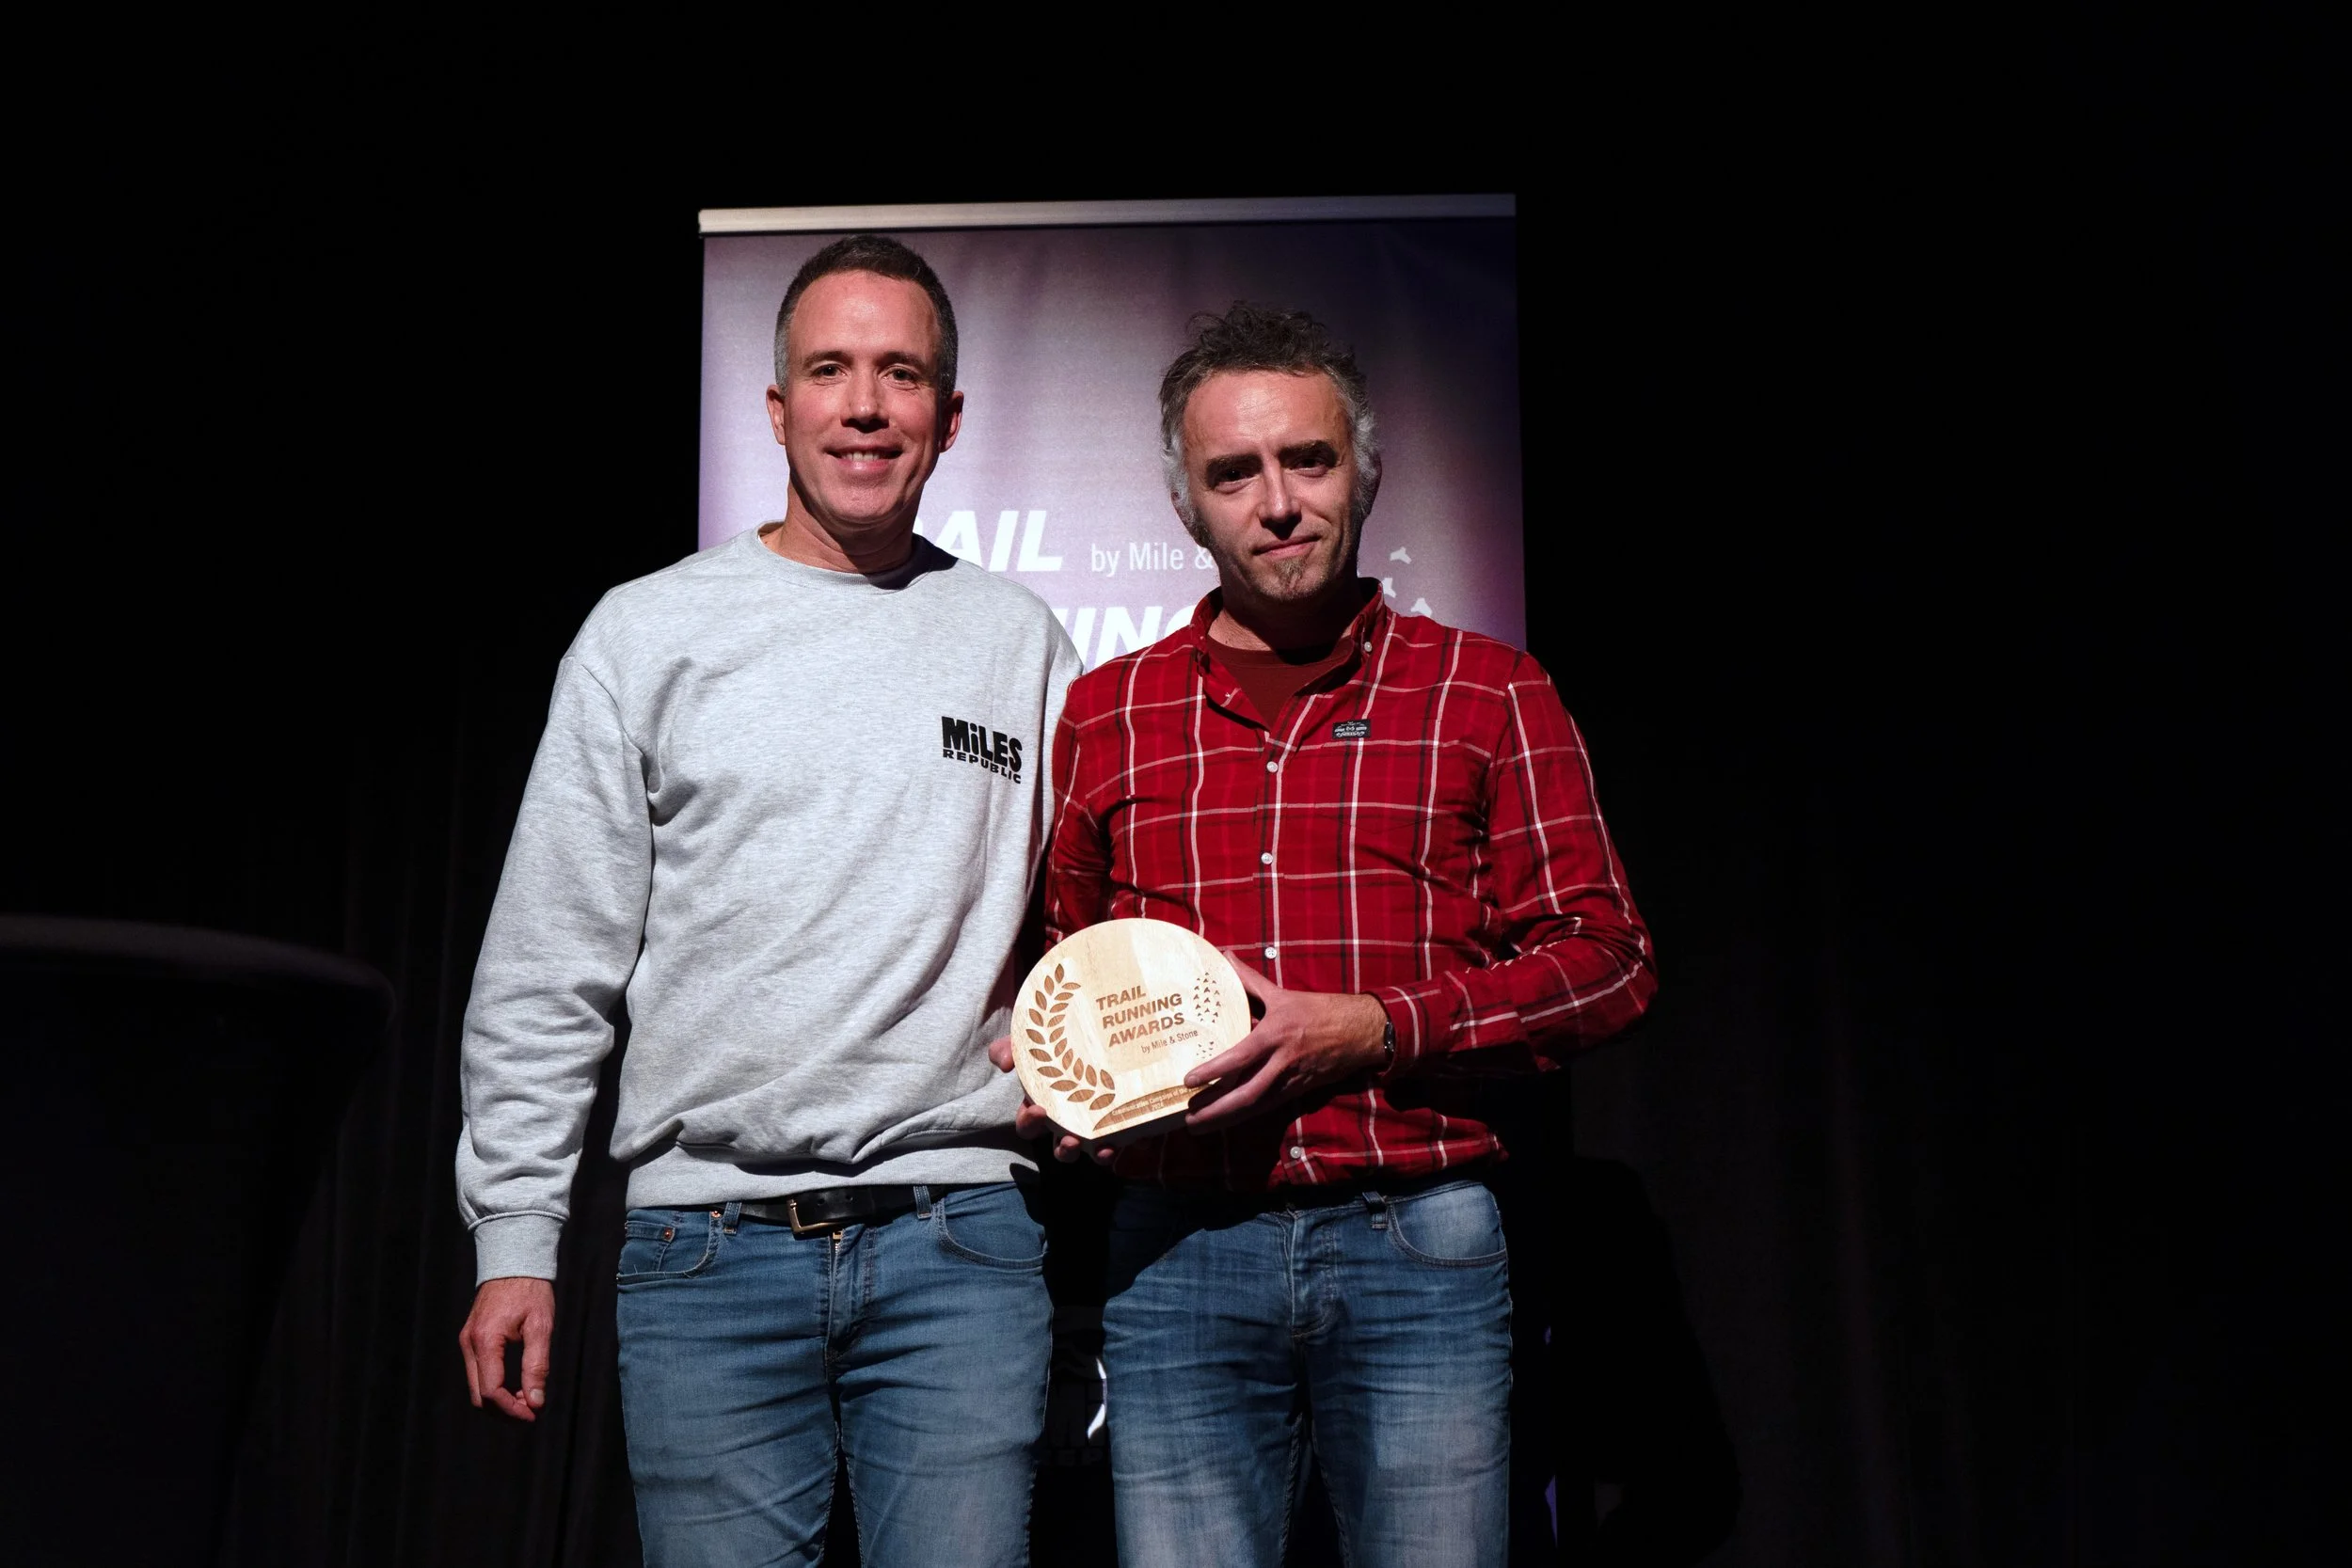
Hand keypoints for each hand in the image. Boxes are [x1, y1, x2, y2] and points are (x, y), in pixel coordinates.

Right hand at [461, 1276, 554, 1421]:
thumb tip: (536, 1402)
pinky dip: (494, 1387)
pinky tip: (515, 1387)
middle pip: (478, 1396)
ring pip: (475, 1388)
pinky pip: (477, 1374)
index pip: (491, 1392)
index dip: (511, 1409)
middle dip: (504, 1411)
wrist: (514, 1262)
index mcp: (485, 1342)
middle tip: (532, 1412)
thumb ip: (537, 1365)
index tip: (534, 1414)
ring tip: (526, 1401)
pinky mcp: (470, 1340)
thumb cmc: (531, 1291)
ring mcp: (466, 1343)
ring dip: (499, 1401)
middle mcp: (469, 1345)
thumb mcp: (541, 1326)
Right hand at [987, 1034, 1115, 1165]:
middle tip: (1071, 1141)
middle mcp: (1069, 1120)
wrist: (1099, 1028)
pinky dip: (1127, 1144)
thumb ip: (1009, 1047)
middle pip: (1061, 1148)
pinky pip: (1123, 1140)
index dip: (1030, 1122)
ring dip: (1098, 1156)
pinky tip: (1136, 1140)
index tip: (1038, 1110)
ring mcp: (1095, 1124)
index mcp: (1045, 1104)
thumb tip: (1004, 1064)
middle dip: (1064, 1150)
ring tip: (1103, 1150)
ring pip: (1094, 1151)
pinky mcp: (1122, 1122)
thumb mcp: (1030, 1038)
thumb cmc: (1058, 1040)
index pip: (1029, 1124)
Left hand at [1182, 963, 1388, 1133]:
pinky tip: (1224, 1121)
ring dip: (1225, 1119)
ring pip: (1254, 1107)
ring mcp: (1290, 1081)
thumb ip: (1249, 979)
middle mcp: (1282, 1062)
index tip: (1189, 1079)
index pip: (1240, 1057)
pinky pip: (1266, 1107)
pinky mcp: (1297, 1092)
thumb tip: (1225, 956)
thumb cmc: (1319, 1011)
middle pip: (1245, 1094)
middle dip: (1215, 1109)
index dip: (1214, 1071)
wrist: (1360, 1033)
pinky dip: (1244, 1116)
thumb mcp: (1282, 994)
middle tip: (1187, 1118)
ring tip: (1197, 1126)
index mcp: (1276, 1035)